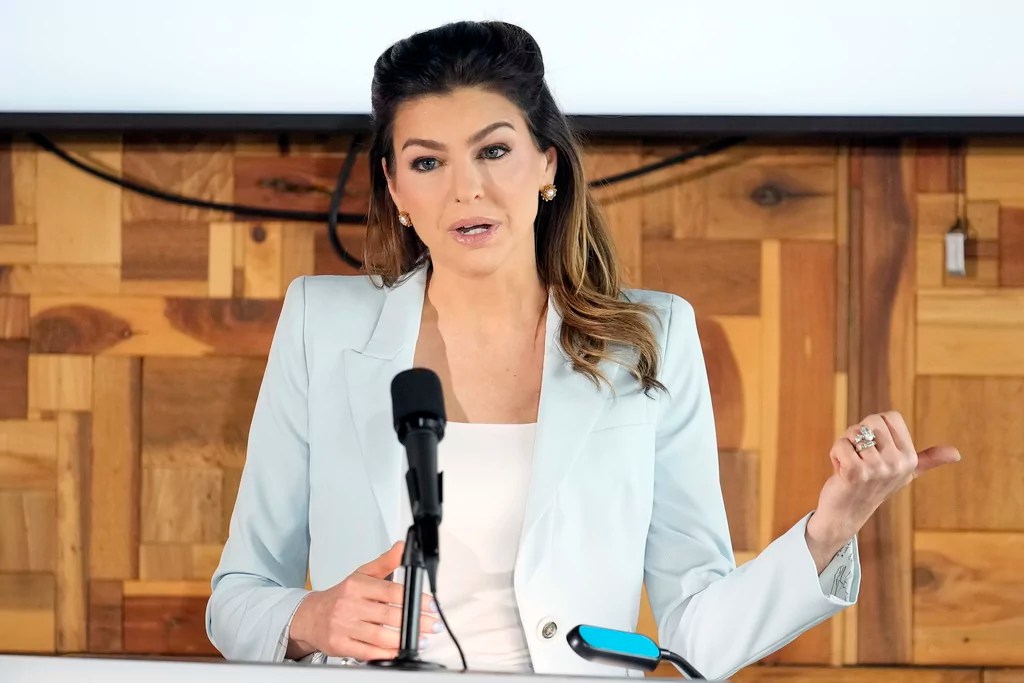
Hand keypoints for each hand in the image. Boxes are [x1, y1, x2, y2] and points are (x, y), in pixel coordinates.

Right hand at [286, 541, 441, 660]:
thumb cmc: (341, 596)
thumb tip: (402, 548)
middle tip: (432, 624)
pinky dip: (386, 653)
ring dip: (404, 640)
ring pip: (380, 636)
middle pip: (389, 615)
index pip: (391, 591)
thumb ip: (385, 562)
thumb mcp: (362, 574)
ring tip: (422, 639)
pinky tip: (398, 651)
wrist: (310, 617)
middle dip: (415, 621)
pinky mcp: (340, 645)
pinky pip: (367, 652)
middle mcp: (350, 605)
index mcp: (357, 586)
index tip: (431, 605)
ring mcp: (344, 626)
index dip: (415, 599)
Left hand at [805, 411, 960, 570]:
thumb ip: (928, 460)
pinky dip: (835, 454)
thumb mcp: (905, 472)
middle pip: (872, 420)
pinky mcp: (856, 473)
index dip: (874, 428)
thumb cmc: (873, 487)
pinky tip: (841, 472)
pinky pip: (840, 445)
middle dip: (858, 435)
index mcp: (910, 458)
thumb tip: (957, 454)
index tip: (874, 449)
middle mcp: (898, 463)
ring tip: (850, 466)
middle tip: (858, 457)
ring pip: (853, 432)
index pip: (889, 416)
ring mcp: (878, 469)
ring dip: (845, 446)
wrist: (846, 514)